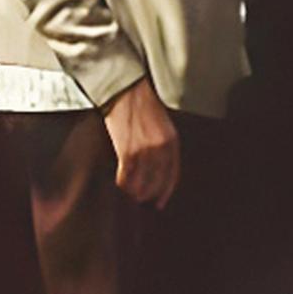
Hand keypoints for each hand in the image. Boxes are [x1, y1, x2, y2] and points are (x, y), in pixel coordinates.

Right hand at [102, 78, 179, 207]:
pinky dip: (122, 185)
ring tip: (128, 195)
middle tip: (140, 201)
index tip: (159, 203)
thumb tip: (157, 169)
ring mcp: (145, 152)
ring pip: (141, 185)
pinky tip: (119, 185)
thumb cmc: (142, 104)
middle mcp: (162, 149)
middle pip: (156, 184)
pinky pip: (126, 179)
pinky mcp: (127, 152)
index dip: (165, 192)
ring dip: (134, 193)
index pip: (172, 175)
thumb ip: (163, 144)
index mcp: (173, 141)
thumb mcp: (162, 123)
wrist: (125, 90)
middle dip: (148, 195)